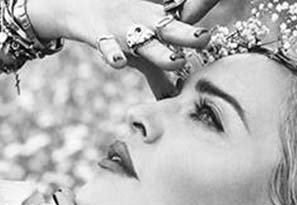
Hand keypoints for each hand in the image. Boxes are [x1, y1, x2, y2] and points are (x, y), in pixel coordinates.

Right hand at [28, 0, 211, 70]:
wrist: (82, 7)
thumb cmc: (120, 30)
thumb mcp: (141, 51)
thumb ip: (158, 79)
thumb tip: (172, 103)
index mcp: (160, 25)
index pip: (185, 25)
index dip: (199, 32)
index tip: (215, 38)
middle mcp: (145, 26)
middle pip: (172, 31)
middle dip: (189, 36)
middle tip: (206, 39)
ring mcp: (124, 32)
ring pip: (144, 43)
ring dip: (160, 54)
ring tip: (176, 63)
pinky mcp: (101, 37)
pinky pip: (107, 47)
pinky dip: (113, 55)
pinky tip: (119, 63)